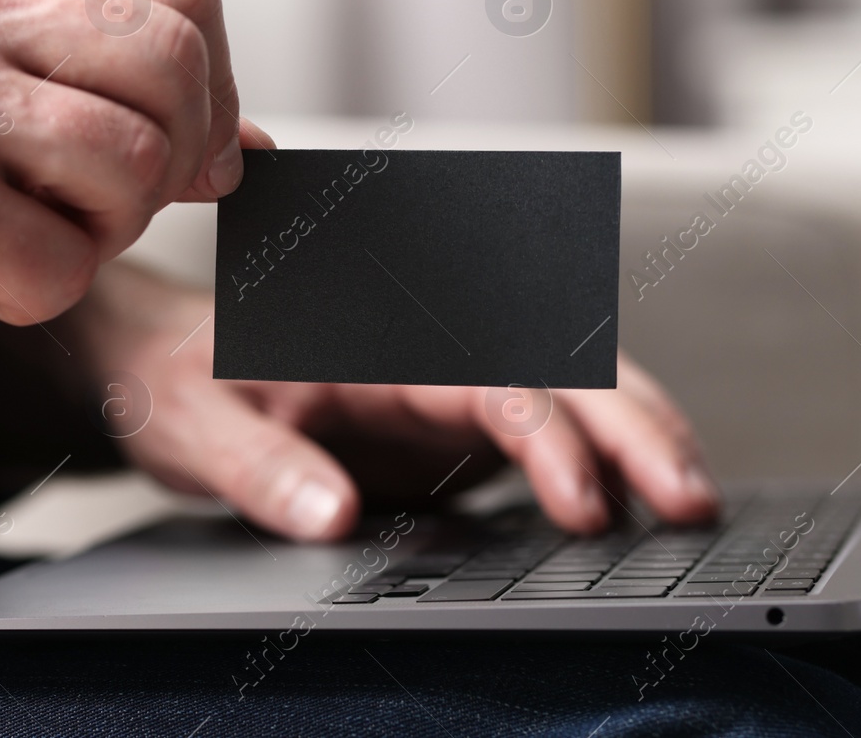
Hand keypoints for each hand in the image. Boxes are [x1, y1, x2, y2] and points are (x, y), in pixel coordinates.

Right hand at [0, 0, 266, 440]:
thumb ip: (102, 87)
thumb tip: (246, 145)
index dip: (217, 83)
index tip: (194, 148)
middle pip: (177, 62)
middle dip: (178, 158)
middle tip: (108, 204)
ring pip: (138, 165)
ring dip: (101, 232)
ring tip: (19, 231)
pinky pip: (66, 264)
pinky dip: (32, 294)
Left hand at [82, 264, 719, 539]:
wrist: (164, 362)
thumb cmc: (180, 381)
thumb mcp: (198, 427)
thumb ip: (262, 468)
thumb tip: (335, 516)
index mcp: (380, 345)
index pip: (491, 383)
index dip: (547, 441)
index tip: (582, 505)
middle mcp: (429, 354)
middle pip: (559, 372)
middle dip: (634, 429)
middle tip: (692, 498)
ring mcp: (448, 387)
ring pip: (571, 391)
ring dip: (638, 435)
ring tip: (696, 497)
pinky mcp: (452, 424)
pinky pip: (548, 429)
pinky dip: (607, 457)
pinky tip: (645, 503)